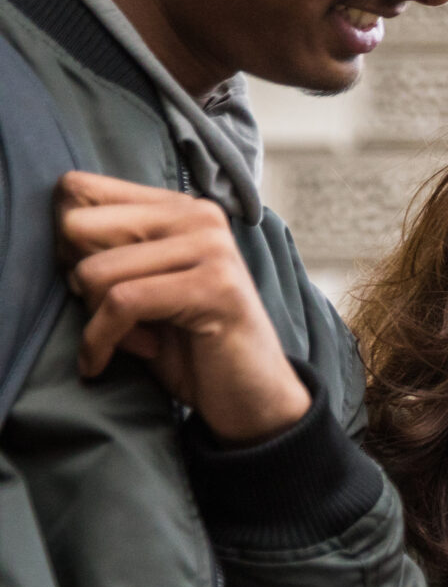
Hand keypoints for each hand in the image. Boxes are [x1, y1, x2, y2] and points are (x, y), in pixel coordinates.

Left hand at [55, 171, 309, 443]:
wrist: (250, 397)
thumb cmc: (190, 345)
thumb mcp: (143, 286)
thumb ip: (110, 251)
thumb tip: (58, 233)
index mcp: (177, 207)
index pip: (77, 190)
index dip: (66, 242)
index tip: (92, 283)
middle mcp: (197, 216)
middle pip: (76, 226)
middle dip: (78, 279)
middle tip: (110, 313)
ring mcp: (211, 247)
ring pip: (96, 271)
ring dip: (98, 319)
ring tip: (135, 336)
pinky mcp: (214, 285)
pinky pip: (121, 303)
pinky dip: (102, 341)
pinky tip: (123, 356)